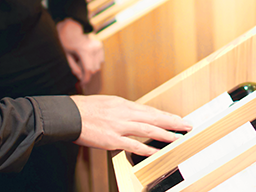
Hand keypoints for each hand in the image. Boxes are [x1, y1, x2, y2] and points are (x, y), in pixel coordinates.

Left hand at [56, 18, 103, 84]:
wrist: (71, 28)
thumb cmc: (66, 41)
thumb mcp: (66, 55)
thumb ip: (74, 67)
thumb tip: (80, 77)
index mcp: (84, 51)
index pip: (88, 70)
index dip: (86, 79)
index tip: (82, 84)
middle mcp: (93, 48)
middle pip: (94, 69)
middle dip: (87, 75)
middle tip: (80, 77)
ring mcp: (98, 46)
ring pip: (98, 65)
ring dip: (91, 69)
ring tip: (82, 66)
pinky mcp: (100, 45)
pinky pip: (100, 59)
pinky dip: (95, 63)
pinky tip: (87, 60)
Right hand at [70, 95, 190, 155]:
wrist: (69, 114)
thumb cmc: (84, 109)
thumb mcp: (106, 104)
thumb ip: (120, 111)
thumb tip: (132, 116)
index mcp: (123, 104)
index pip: (149, 110)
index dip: (165, 115)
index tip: (177, 118)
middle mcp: (124, 113)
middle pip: (153, 117)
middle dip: (172, 122)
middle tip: (186, 125)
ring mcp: (119, 126)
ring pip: (148, 129)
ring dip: (165, 133)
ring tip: (178, 137)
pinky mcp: (112, 139)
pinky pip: (133, 145)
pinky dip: (146, 148)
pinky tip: (156, 151)